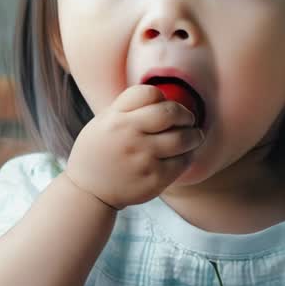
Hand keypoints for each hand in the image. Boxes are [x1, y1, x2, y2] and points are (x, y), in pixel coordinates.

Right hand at [63, 84, 203, 209]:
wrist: (89, 191)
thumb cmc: (99, 151)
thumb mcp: (103, 121)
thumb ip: (128, 106)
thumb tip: (163, 96)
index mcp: (117, 119)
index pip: (151, 94)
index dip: (163, 97)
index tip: (166, 105)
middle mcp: (130, 137)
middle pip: (171, 113)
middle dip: (186, 115)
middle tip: (189, 120)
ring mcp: (144, 159)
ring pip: (183, 139)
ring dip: (194, 135)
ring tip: (195, 136)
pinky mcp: (155, 180)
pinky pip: (183, 162)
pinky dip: (188, 156)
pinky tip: (184, 155)